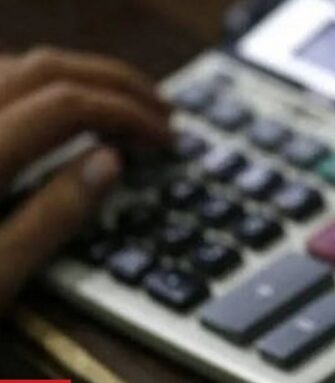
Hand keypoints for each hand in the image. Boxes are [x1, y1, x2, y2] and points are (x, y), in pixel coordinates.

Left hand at [0, 46, 169, 309]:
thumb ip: (52, 217)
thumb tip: (110, 161)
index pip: (69, 105)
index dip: (128, 112)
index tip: (167, 137)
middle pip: (48, 68)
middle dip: (114, 81)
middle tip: (161, 109)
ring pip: (18, 64)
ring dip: (80, 75)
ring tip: (122, 103)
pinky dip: (39, 81)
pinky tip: (57, 105)